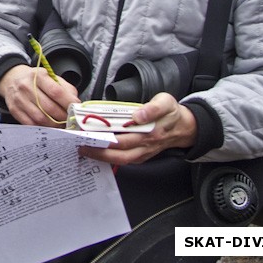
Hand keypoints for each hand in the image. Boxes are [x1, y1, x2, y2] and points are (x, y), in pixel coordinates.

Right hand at [0, 64, 79, 126]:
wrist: (12, 79)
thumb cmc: (36, 80)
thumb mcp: (51, 77)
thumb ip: (66, 89)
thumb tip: (76, 104)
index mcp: (38, 75)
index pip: (56, 92)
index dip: (68, 103)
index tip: (76, 109)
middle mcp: (26, 86)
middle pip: (49, 108)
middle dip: (63, 116)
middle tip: (70, 119)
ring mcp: (19, 99)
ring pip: (40, 118)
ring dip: (54, 124)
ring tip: (61, 124)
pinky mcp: (14, 110)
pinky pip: (31, 124)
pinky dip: (42, 127)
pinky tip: (49, 125)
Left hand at [78, 92, 196, 164]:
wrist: (184, 127)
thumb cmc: (171, 112)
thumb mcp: (166, 103)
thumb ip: (152, 108)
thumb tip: (137, 116)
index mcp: (149, 132)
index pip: (123, 138)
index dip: (104, 138)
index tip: (88, 134)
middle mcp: (145, 145)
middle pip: (118, 152)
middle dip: (97, 149)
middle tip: (78, 143)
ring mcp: (143, 152)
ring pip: (120, 159)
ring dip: (101, 156)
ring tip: (83, 149)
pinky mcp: (141, 155)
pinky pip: (123, 160)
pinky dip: (109, 158)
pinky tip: (96, 152)